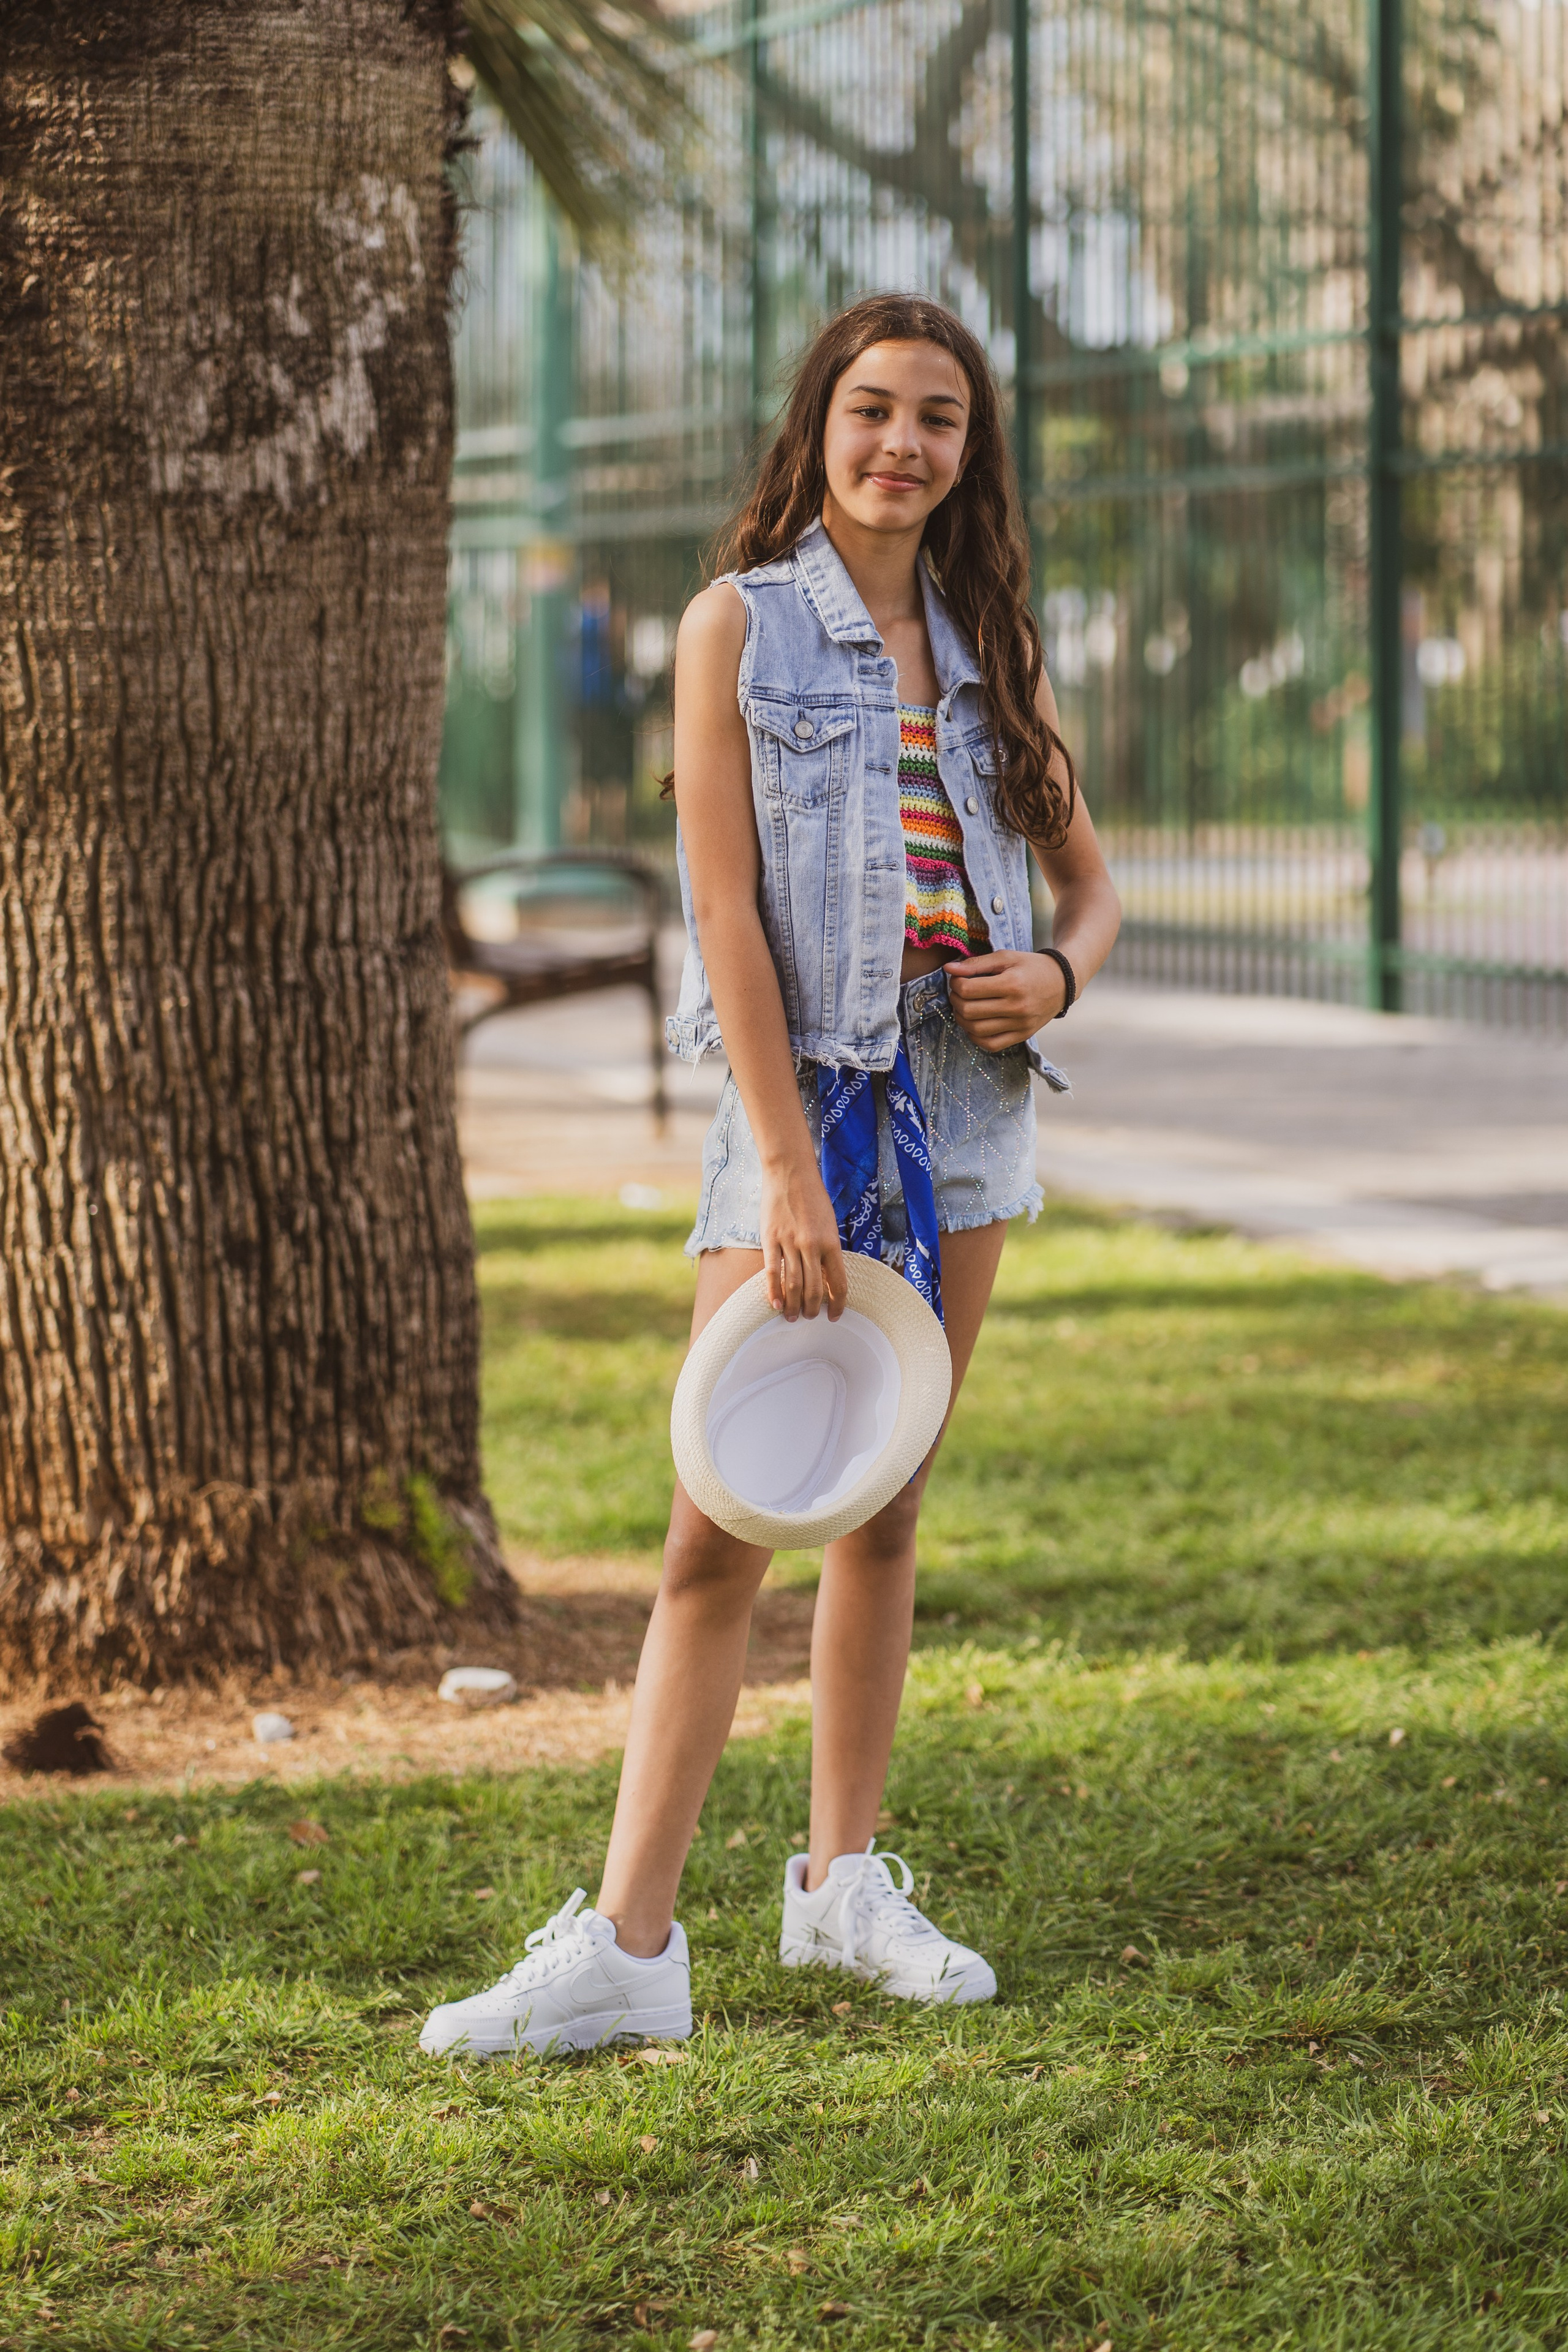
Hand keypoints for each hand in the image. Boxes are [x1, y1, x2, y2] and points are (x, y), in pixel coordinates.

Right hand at [759, 1157, 846, 1321]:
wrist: (791, 1173)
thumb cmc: (813, 1198)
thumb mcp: (829, 1224)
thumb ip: (828, 1250)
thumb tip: (827, 1278)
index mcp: (832, 1243)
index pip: (838, 1283)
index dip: (838, 1304)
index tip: (835, 1315)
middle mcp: (812, 1246)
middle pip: (814, 1289)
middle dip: (813, 1309)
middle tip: (810, 1318)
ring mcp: (790, 1243)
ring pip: (793, 1285)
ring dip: (794, 1306)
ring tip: (792, 1317)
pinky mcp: (771, 1239)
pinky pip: (773, 1272)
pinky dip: (774, 1292)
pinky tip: (775, 1304)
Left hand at [946, 950, 1065, 1050]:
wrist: (1063, 983)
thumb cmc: (1031, 966)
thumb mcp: (1006, 957)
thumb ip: (976, 963)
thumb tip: (948, 969)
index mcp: (1012, 984)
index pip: (968, 989)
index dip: (955, 983)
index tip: (958, 979)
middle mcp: (1016, 1007)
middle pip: (969, 1011)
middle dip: (955, 1001)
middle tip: (958, 993)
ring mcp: (1020, 1024)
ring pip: (976, 1030)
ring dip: (962, 1019)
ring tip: (964, 1007)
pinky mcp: (1022, 1035)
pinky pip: (990, 1044)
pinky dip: (976, 1037)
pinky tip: (974, 1024)